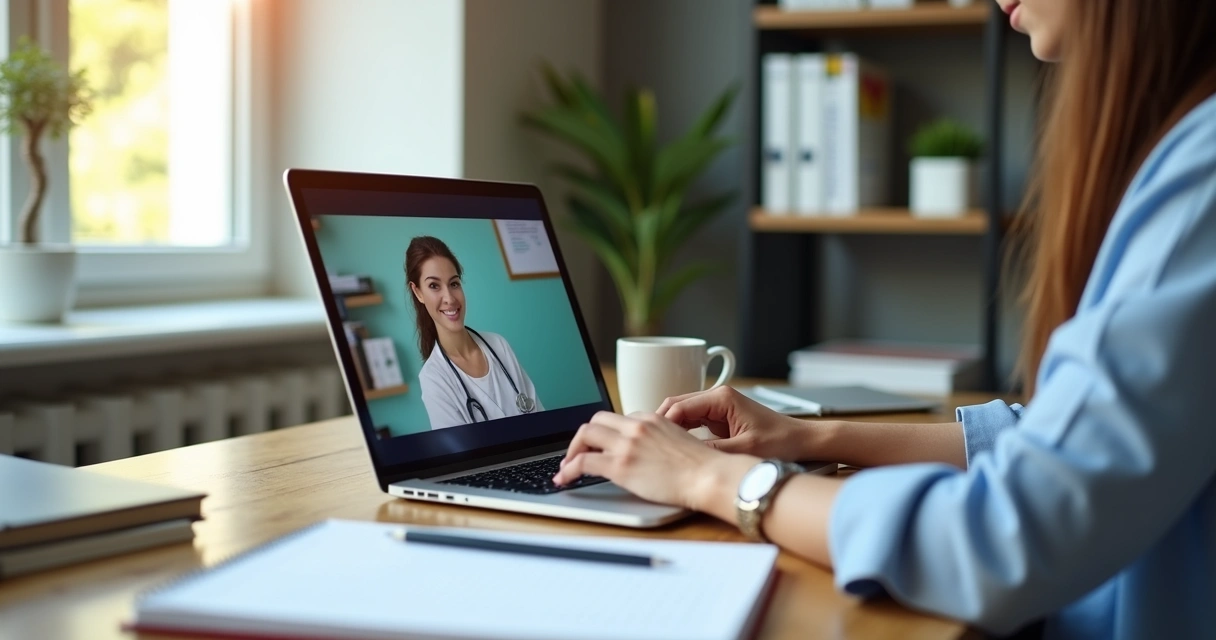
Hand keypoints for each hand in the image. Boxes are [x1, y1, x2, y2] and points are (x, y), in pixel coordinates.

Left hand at [552, 411, 755, 510]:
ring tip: (567, 466)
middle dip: (584, 436)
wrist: (709, 476)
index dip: (606, 433)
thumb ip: (660, 441)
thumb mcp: (680, 442)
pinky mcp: (619, 465)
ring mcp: (626, 444)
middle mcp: (636, 426)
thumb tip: (649, 454)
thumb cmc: (703, 467)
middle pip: (596, 420)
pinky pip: (583, 462)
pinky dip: (568, 470)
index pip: (619, 419)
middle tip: (579, 452)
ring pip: (585, 434)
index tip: (601, 444)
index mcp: (652, 419)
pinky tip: (564, 478)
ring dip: (572, 450)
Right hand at [658, 386, 816, 459]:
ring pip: (682, 413)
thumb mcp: (744, 449)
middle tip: (647, 444)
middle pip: (677, 405)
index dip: (663, 423)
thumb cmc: (780, 441)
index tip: (651, 440)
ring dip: (670, 428)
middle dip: (661, 423)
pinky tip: (673, 446)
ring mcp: (718, 406)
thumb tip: (685, 455)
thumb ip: (713, 450)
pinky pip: (692, 421)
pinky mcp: (720, 416)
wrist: (801, 440)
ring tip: (656, 447)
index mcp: (722, 398)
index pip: (680, 406)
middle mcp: (718, 397)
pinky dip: (682, 432)